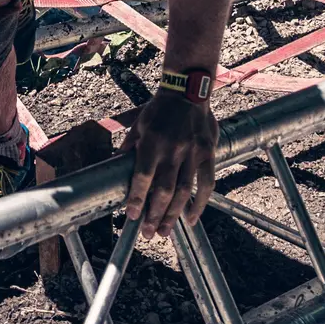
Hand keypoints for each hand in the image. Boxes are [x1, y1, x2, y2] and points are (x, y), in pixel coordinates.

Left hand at [122, 91, 218, 236]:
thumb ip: (129, 147)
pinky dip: (200, 203)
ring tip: (165, 231)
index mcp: (152, 142)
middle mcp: (173, 149)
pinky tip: (192, 218)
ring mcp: (193, 151)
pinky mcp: (208, 152)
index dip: (138, 199)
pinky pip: (206, 182)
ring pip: (184, 190)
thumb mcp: (138, 125)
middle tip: (149, 233)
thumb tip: (116, 166)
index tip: (132, 216)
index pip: (144, 176)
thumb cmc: (159, 109)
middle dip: (155, 214)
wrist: (187, 91)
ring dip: (174, 214)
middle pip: (164, 190)